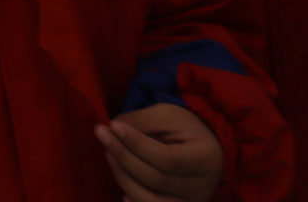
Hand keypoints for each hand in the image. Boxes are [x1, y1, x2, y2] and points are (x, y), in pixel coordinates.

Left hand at [96, 103, 223, 201]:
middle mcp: (202, 187)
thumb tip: (111, 132)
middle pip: (156, 180)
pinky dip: (133, 199)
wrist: (204, 146)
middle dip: (124, 157)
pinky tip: (121, 187)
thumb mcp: (166, 115)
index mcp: (205, 159)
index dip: (136, 144)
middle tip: (102, 134)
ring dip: (124, 178)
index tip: (113, 125)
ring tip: (109, 155)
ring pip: (150, 200)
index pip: (167, 159)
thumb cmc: (184, 127)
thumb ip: (141, 122)